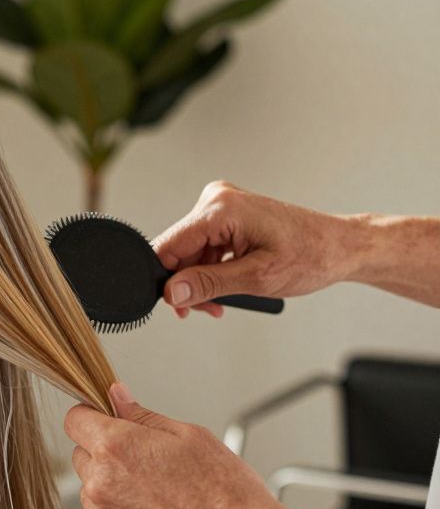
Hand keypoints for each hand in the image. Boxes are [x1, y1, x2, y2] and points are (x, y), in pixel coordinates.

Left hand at [65, 382, 303, 508]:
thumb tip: (115, 397)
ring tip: (157, 494)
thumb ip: (141, 415)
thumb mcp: (189, 436)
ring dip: (111, 487)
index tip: (106, 422)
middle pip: (81, 455)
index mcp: (115, 448)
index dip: (91, 417)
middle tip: (145, 462)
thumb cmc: (226, 491)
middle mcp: (100, 484)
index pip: (74, 420)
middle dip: (104, 453)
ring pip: (91, 490)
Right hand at [150, 181, 357, 318]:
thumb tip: (172, 291)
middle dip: (188, 284)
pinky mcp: (229, 216)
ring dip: (200, 280)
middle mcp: (218, 200)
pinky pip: (204, 246)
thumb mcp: (257, 278)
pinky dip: (211, 270)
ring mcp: (223, 206)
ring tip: (220, 301)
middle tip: (207, 308)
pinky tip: (227, 285)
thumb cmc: (313, 255)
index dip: (167, 279)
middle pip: (178, 251)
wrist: (342, 246)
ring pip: (190, 252)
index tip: (178, 304)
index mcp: (221, 209)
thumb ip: (208, 284)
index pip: (168, 246)